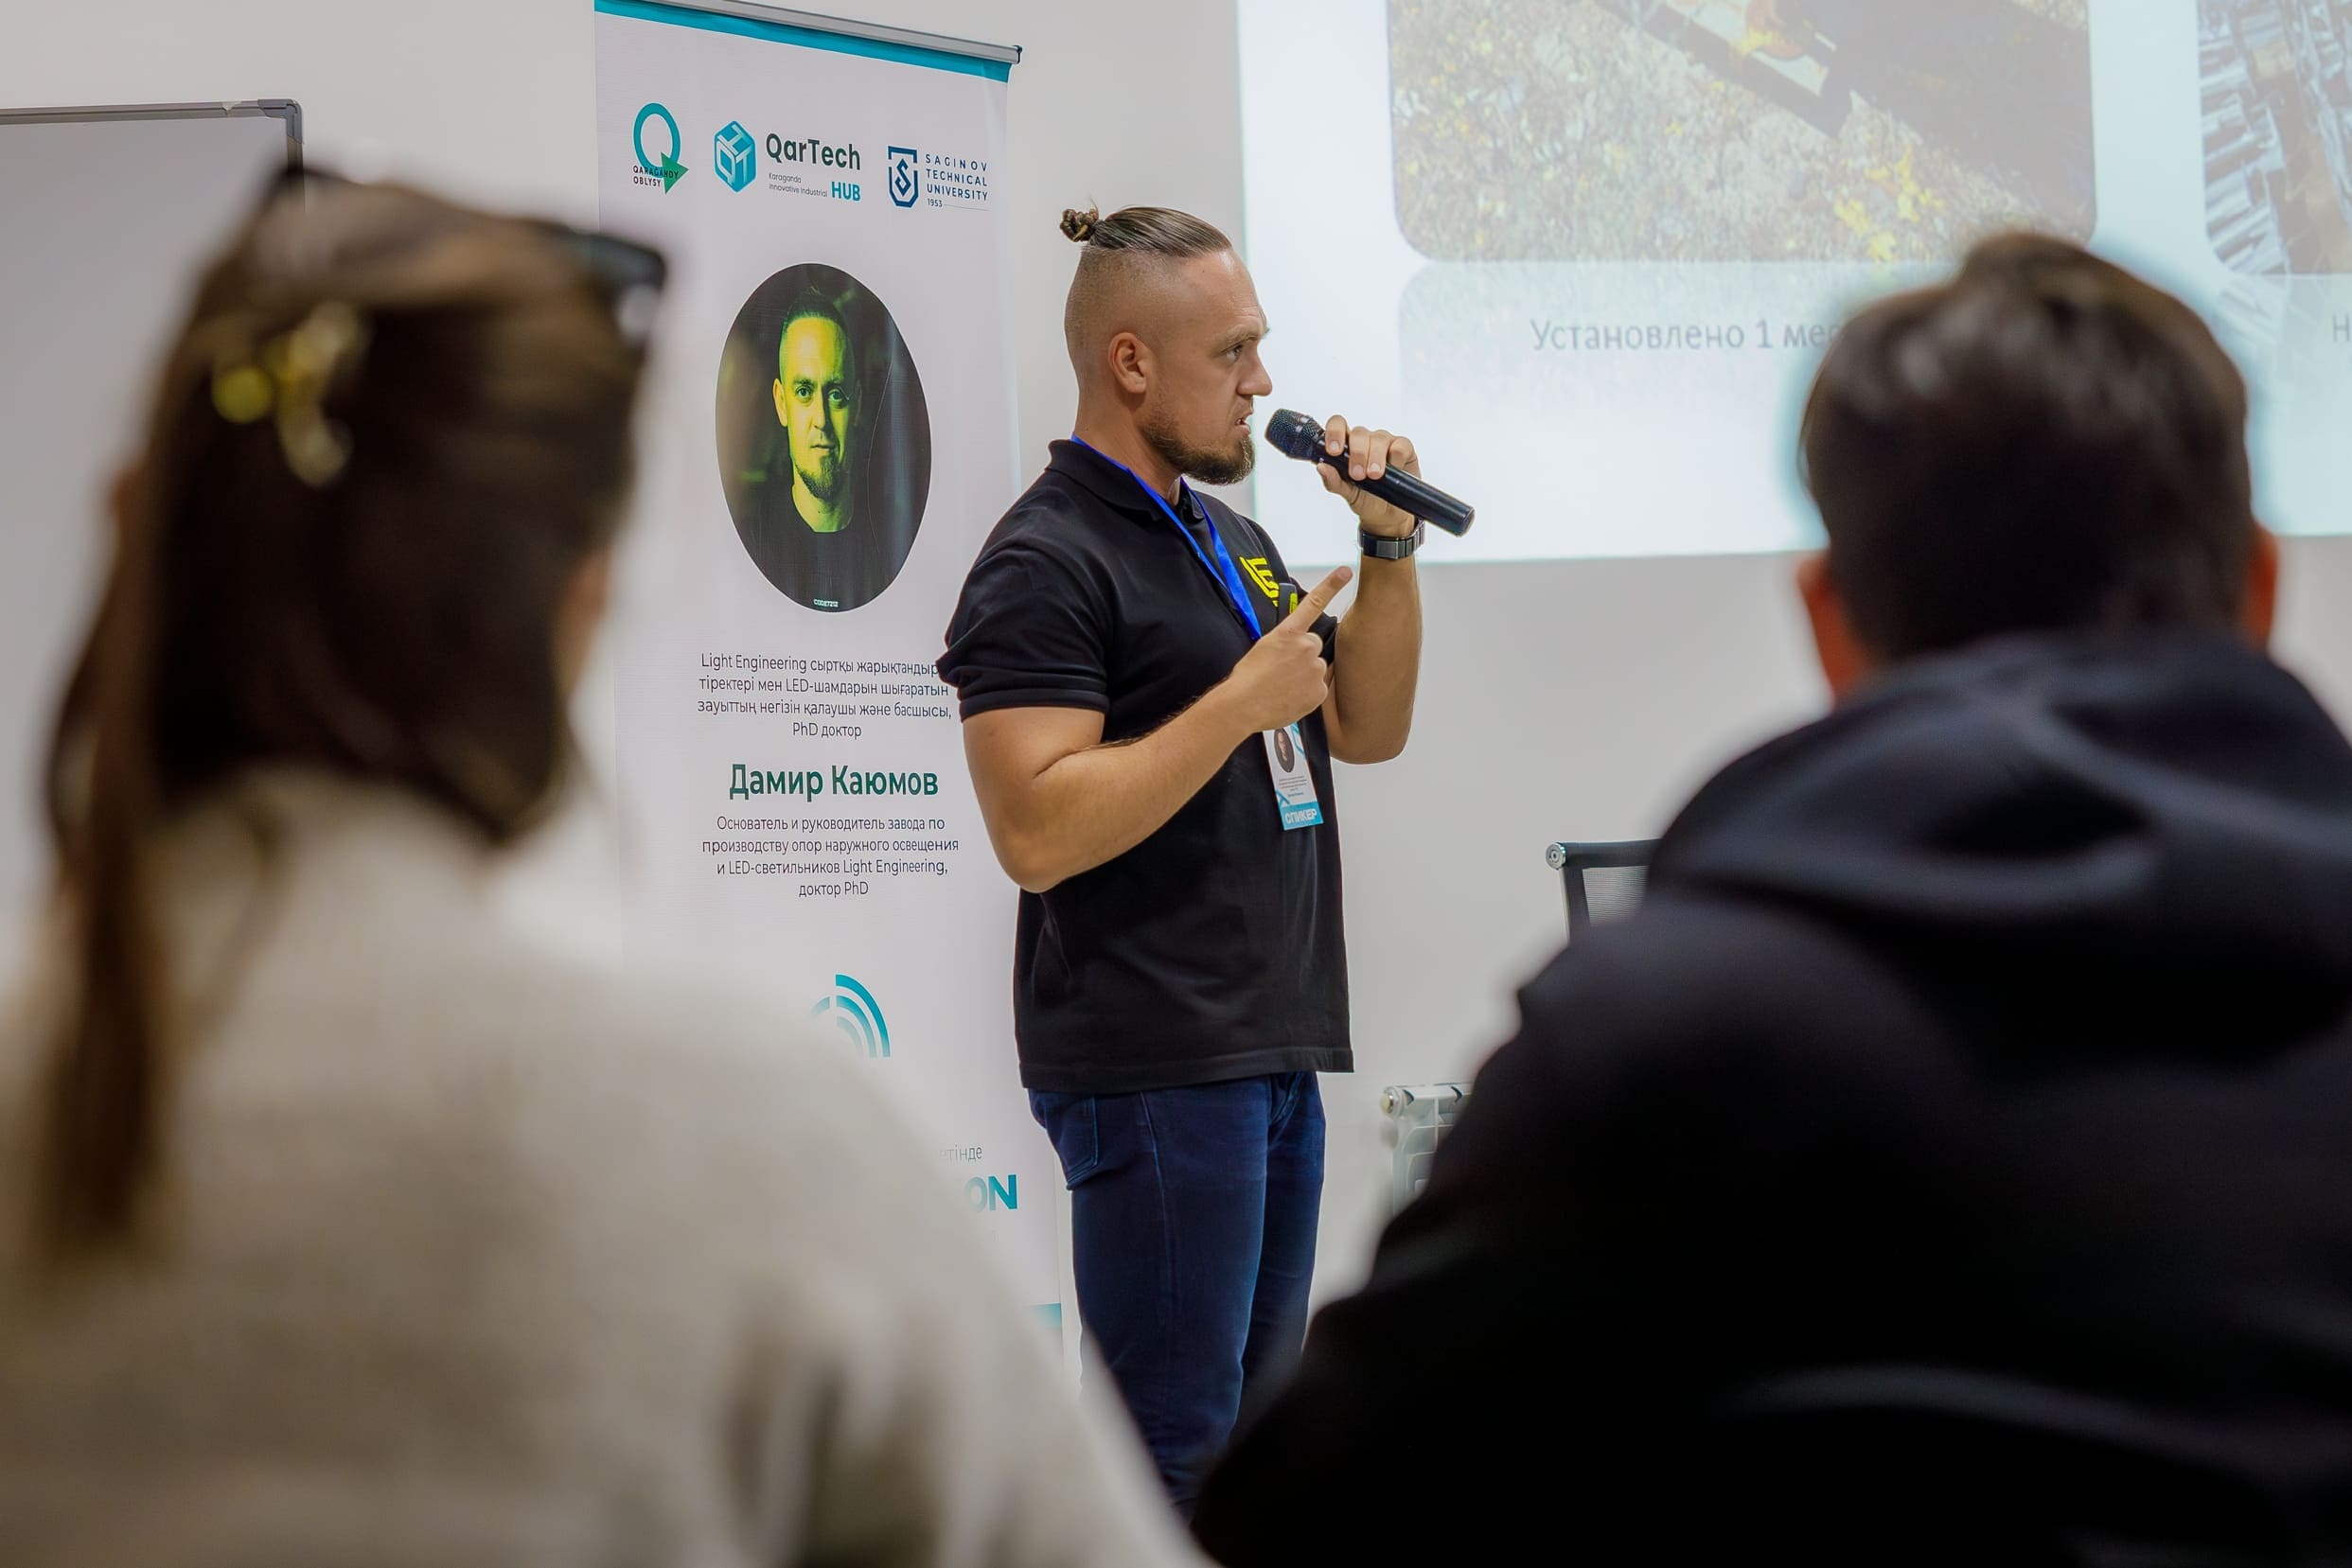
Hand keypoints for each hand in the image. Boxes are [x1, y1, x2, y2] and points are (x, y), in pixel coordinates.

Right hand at [1215, 567, 1352, 733]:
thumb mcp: (1264, 647)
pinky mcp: (1320, 690)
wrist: (1243, 704)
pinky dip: (1307, 692)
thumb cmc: (1247, 678)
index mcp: (1288, 632)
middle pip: (1313, 645)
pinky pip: (1317, 688)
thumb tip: (1293, 649)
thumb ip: (1285, 642)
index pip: (1313, 603)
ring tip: (1283, 686)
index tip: (1344, 572)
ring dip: (1305, 674)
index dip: (1331, 585)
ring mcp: (1315, 668)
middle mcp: (1306, 646)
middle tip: (1283, 669)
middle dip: (1303, 655)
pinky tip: (1290, 696)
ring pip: (1316, 667)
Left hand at [1317, 415, 1420, 539]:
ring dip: (1375, 457)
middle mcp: (1365, 440)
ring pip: (1379, 439)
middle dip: (1357, 454)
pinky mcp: (1403, 448)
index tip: (1333, 451)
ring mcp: (1384, 442)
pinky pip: (1400, 445)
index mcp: (1347, 446)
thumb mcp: (1347, 493)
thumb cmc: (1365, 498)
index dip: (1334, 433)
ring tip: (1374, 476)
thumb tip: (1321, 467)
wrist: (1387, 514)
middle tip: (1357, 475)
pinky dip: (1396, 457)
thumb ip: (1333, 480)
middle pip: (1359, 433)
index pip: (1338, 426)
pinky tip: (1394, 470)